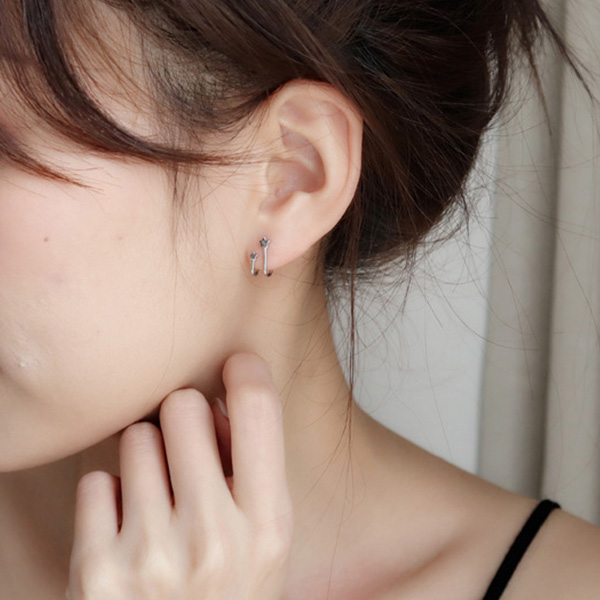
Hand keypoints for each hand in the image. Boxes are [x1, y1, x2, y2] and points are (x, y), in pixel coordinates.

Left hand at [66, 352, 292, 599]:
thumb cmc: (228, 594)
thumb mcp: (265, 542)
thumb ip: (254, 470)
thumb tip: (219, 400)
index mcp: (269, 526)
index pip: (259, 410)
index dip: (245, 372)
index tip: (235, 366)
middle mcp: (215, 539)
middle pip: (183, 405)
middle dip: (185, 419)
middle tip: (187, 452)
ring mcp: (153, 557)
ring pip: (136, 437)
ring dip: (146, 458)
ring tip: (158, 501)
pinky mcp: (98, 572)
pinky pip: (97, 480)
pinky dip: (109, 499)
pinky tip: (127, 531)